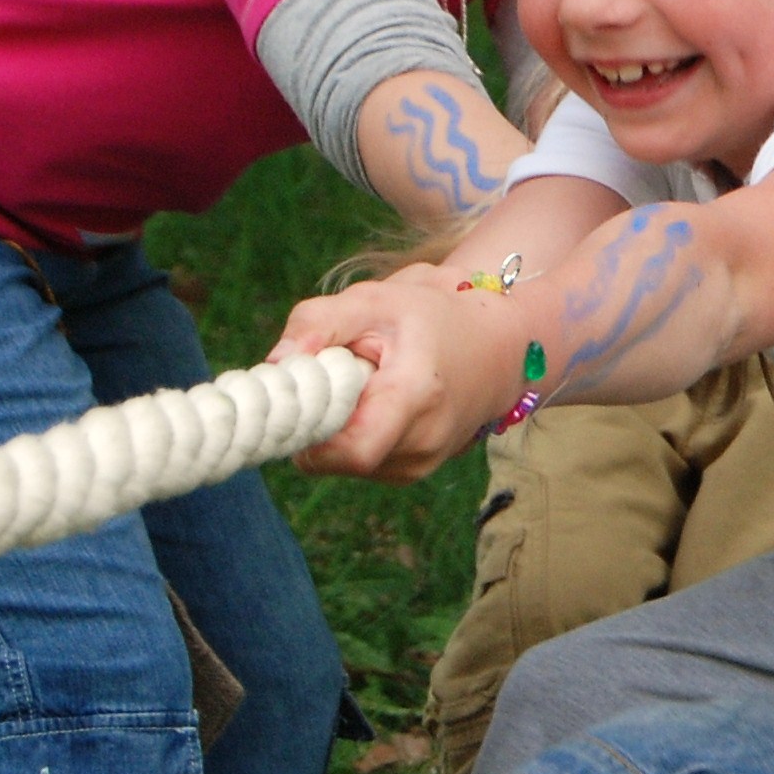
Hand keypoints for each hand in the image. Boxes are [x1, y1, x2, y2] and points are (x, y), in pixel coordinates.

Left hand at [286, 278, 527, 481]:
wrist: (500, 349)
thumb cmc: (433, 317)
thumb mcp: (376, 300)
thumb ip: (318, 323)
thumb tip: (274, 365)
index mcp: (416, 397)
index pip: (351, 450)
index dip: (311, 435)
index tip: (299, 400)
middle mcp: (422, 444)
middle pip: (338, 455)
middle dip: (319, 421)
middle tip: (329, 379)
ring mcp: (420, 465)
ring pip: (344, 463)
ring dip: (338, 428)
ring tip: (364, 385)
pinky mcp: (412, 473)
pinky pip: (360, 463)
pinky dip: (354, 435)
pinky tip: (376, 402)